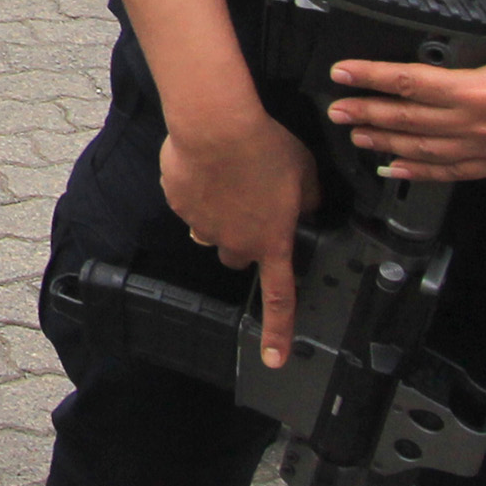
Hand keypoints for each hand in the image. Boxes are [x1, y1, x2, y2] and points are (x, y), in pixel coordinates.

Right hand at [160, 107, 319, 368]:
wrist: (216, 126)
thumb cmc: (264, 147)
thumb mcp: (305, 173)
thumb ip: (307, 199)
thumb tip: (304, 205)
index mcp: (271, 242)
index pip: (279, 299)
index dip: (278, 332)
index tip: (274, 359)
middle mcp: (235, 242)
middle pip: (237, 257)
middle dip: (243, 240)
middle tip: (251, 209)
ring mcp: (202, 224)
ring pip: (210, 231)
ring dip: (219, 216)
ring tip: (227, 181)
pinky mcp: (178, 202)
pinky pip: (189, 204)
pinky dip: (198, 191)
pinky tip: (208, 166)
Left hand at [326, 15, 485, 182]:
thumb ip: (470, 37)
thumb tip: (432, 30)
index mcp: (482, 89)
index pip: (410, 82)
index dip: (371, 77)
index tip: (341, 73)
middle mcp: (482, 125)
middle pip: (410, 120)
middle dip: (368, 112)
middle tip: (335, 108)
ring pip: (425, 151)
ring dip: (386, 141)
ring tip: (357, 132)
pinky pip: (453, 172)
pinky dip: (419, 171)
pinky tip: (394, 166)